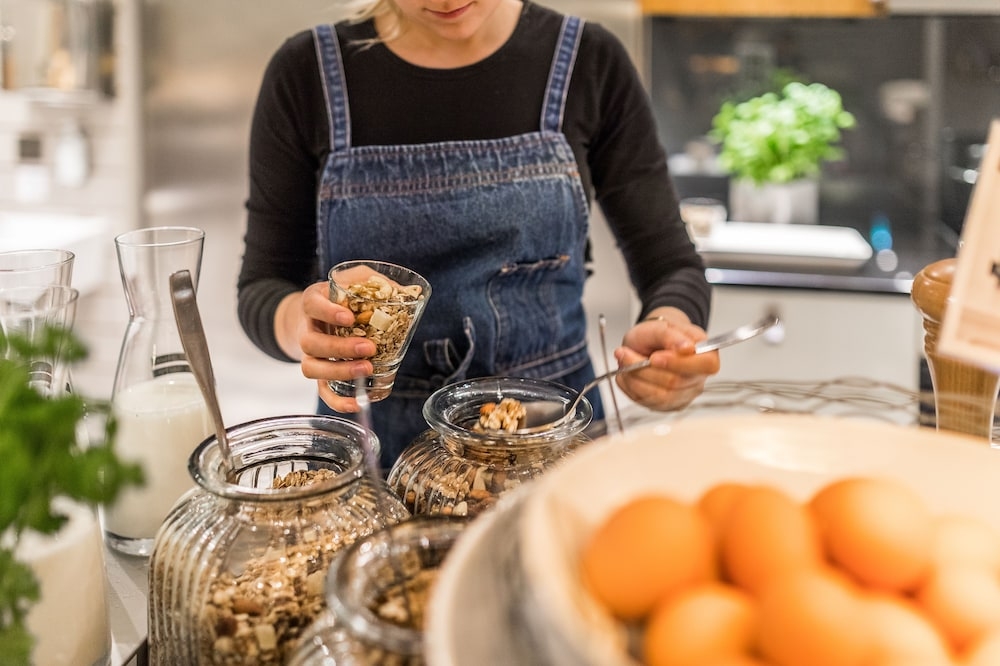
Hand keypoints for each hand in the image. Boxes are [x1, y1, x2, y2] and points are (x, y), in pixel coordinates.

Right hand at [295, 281, 375, 413]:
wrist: (319, 314)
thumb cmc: (343, 296)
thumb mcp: (356, 279)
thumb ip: (377, 283)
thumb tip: (413, 293)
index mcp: (313, 302)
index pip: (312, 304)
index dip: (327, 312)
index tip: (349, 317)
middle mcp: (307, 329)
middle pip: (310, 343)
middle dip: (339, 348)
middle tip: (368, 348)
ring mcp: (311, 354)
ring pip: (311, 367)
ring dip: (339, 371)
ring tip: (366, 370)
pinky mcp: (320, 373)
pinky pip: (322, 391)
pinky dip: (337, 401)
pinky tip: (357, 403)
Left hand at [614, 308, 720, 411]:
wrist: (647, 342)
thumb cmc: (656, 334)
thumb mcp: (659, 326)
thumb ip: (671, 336)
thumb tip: (686, 348)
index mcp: (706, 354)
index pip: (705, 365)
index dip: (678, 363)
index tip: (654, 357)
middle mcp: (698, 378)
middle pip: (675, 382)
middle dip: (644, 368)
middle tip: (625, 353)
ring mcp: (684, 394)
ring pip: (659, 396)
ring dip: (634, 378)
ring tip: (624, 361)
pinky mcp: (668, 405)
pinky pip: (648, 402)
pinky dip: (631, 387)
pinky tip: (628, 374)